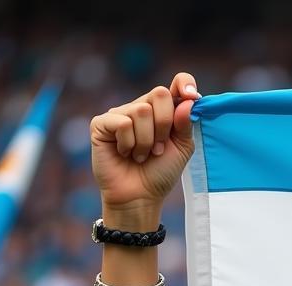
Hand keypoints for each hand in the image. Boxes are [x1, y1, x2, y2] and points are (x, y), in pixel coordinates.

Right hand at [90, 72, 199, 227]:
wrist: (140, 196)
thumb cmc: (160, 173)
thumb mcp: (182, 149)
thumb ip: (186, 124)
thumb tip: (189, 100)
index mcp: (163, 112)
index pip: (175, 85)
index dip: (184, 84)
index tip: (190, 95)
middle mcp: (141, 108)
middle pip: (159, 94)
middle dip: (165, 126)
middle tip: (159, 148)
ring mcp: (120, 114)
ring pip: (141, 111)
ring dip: (147, 140)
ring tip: (142, 155)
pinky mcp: (102, 124)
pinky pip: (123, 122)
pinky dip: (129, 143)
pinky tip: (125, 153)